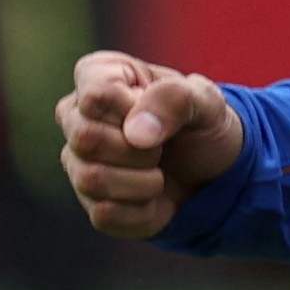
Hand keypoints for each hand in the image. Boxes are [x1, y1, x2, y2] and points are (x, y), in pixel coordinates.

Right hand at [61, 50, 244, 237]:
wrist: (214, 170)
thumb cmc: (202, 123)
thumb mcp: (205, 100)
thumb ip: (174, 99)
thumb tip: (136, 134)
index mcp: (98, 75)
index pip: (96, 94)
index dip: (136, 111)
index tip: (162, 116)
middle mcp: (75, 116)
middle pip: (86, 138)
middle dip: (140, 150)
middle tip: (163, 147)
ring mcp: (76, 161)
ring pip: (90, 178)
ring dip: (143, 182)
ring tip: (159, 172)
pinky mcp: (89, 202)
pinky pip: (105, 214)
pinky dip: (144, 210)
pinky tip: (155, 197)